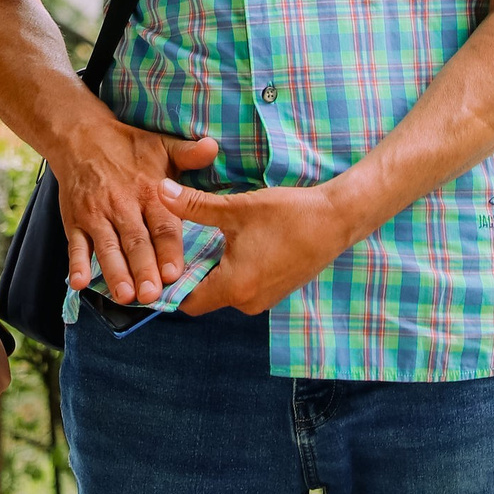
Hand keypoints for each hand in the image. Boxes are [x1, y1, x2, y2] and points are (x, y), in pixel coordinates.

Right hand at [49, 118, 218, 305]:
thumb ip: (188, 153)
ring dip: (115, 272)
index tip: (174, 273)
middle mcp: (123, 204)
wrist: (79, 137)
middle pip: (135, 241)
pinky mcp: (75, 220)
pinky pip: (75, 244)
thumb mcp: (161, 145)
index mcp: (150, 190)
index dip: (168, 250)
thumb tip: (214, 147)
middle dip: (143, 269)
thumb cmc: (127, 147)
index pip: (162, 224)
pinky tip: (80, 283)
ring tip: (125, 296)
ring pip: (108, 247)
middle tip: (152, 295)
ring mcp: (97, 214)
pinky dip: (77, 263)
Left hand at [160, 177, 362, 315]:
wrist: (336, 220)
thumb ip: (194, 205)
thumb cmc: (287, 214)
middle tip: (176, 245)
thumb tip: (160, 192)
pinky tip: (229, 244)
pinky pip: (241, 287)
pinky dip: (229, 270)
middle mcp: (247, 302)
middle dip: (189, 273)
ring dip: (210, 270)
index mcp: (235, 287)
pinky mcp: (275, 292)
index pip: (187, 301)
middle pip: (203, 297)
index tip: (158, 261)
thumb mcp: (236, 208)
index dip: (169, 284)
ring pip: (222, 291)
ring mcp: (264, 300)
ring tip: (201, 241)